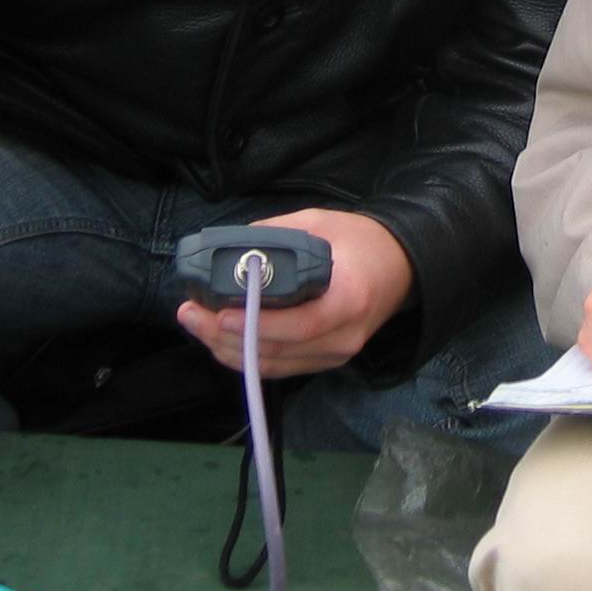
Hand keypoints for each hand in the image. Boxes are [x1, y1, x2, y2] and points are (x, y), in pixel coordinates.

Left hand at [175, 207, 414, 377]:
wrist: (401, 266)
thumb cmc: (362, 241)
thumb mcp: (320, 223)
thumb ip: (276, 235)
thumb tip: (230, 247)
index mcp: (350, 298)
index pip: (302, 325)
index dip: (256, 324)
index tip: (219, 312)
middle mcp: (345, 336)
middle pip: (279, 351)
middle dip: (225, 337)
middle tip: (190, 314)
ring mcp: (336, 354)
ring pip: (272, 365)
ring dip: (227, 350)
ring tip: (196, 323)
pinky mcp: (326, 361)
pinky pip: (279, 367)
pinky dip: (245, 356)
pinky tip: (219, 338)